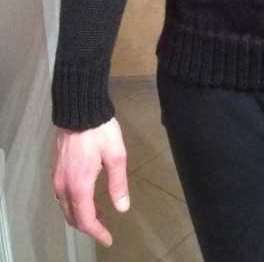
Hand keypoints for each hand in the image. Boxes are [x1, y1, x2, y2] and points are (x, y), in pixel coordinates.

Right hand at [51, 117, 129, 247]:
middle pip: (73, 216)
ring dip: (80, 215)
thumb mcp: (116, 155)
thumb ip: (118, 184)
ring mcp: (57, 177)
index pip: (85, 219)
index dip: (97, 232)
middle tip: (104, 228)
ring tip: (98, 214)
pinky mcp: (55, 168)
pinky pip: (61, 195)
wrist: (79, 109)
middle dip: (88, 226)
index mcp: (79, 185)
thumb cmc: (100, 131)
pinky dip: (73, 203)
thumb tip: (122, 208)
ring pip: (65, 206)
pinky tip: (85, 197)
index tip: (108, 238)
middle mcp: (63, 185)